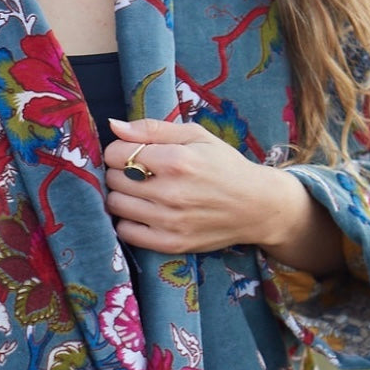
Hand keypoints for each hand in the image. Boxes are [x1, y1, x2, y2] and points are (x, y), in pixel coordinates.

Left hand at [105, 117, 343, 274]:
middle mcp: (171, 192)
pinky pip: (125, 232)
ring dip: (121, 195)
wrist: (257, 206)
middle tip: (137, 172)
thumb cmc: (224, 165)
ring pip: (115, 205)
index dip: (119, 150)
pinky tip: (142, 212)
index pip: (116, 153)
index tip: (131, 153)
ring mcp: (170, 221)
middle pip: (113, 179)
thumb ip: (152, 128)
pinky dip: (127, 221)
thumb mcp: (196, 135)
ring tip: (140, 191)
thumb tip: (114, 126)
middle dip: (119, 171)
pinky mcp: (171, 243)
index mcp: (177, 160)